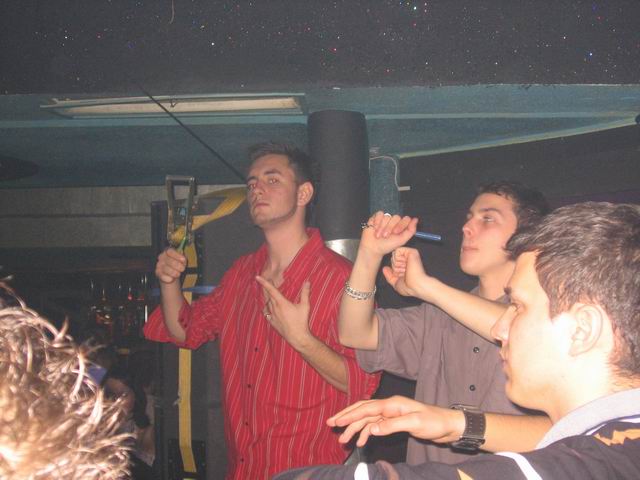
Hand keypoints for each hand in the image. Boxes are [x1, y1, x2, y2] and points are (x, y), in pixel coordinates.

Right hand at [155, 248, 186, 284]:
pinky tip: (171, 279)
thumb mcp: (182, 261)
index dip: (177, 255)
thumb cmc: (178, 265)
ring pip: (166, 269)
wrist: (172, 275)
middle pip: (169, 260)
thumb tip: (183, 258)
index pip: (170, 251)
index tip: (183, 259)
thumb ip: (183, 259)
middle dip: (177, 266)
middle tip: (182, 269)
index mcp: (168, 251)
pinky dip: (168, 278)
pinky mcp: (157, 272)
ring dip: (174, 273)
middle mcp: (162, 257)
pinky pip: (162, 276)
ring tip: (178, 274)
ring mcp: (159, 264)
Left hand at [256, 276, 311, 349]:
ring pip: (267, 304)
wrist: (297, 337)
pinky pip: (266, 312)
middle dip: (267, 288)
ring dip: (268, 298)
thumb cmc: (301, 321)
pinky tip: (268, 308)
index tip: (257, 277)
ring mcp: (272, 316)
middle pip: (268, 295)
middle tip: (269, 282)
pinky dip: (267, 308)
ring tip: (270, 294)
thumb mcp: (305, 306)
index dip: (264, 282)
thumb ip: (305, 293)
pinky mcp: (272, 322)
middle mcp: (275, 308)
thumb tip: (307, 282)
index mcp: (282, 303)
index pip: (271, 290)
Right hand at [327, 395, 463, 447]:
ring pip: (367, 420)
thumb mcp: (413, 423)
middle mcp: (389, 407)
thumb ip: (391, 425)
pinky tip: (361, 441)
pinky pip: (375, 426)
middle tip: (331, 424)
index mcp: (392, 404)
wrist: (448, 425)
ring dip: (354, 429)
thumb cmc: (434, 422)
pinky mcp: (395, 422)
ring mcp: (391, 414)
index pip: (365, 408)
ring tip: (343, 440)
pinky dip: (366, 433)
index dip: (349, 415)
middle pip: (362, 410)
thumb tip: (371, 429)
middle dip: (346, 417)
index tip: (336, 422)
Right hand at [359, 211, 417, 257]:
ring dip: (382, 227)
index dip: (401, 225)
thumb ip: (411, 230)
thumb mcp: (402, 240)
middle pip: (396, 217)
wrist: (373, 248)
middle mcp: (394, 221)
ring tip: (379, 235)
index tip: (395, 233)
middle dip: (390, 228)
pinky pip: (380, 214)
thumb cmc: (387, 245)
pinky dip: (377, 222)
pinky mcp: (377, 217)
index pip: (406, 219)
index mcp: (401, 226)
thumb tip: (416, 220)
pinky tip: (375, 228)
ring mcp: (386, 219)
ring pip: (387, 216)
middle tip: (386, 236)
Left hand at [382, 247, 427, 297]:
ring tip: (406, 269)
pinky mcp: (412, 251)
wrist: (416, 285)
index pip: (393, 264)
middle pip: (393, 259)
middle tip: (405, 272)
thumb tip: (385, 268)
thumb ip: (389, 276)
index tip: (404, 276)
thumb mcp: (396, 283)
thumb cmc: (409, 287)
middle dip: (395, 268)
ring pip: (394, 255)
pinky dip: (398, 259)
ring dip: (397, 264)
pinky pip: (397, 250)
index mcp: (407, 266)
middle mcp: (410, 260)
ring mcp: (411, 255)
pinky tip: (406, 264)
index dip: (395, 271)